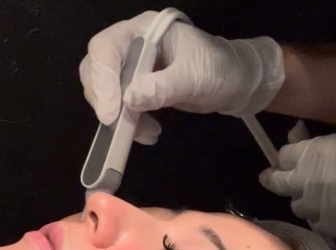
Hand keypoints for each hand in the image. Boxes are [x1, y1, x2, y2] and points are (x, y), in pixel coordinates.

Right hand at [80, 11, 283, 143]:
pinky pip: (122, 105)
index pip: (105, 49)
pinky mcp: (140, 88)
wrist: (237, 82)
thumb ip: (163, 87)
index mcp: (144, 31)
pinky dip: (130, 123)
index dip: (102, 80)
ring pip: (106, 91)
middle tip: (118, 125)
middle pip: (98, 69)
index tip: (111, 112)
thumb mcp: (194, 77)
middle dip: (104, 100)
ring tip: (144, 133)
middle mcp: (133, 45)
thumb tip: (130, 99)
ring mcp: (135, 67)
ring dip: (118, 117)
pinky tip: (150, 133)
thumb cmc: (220, 69)